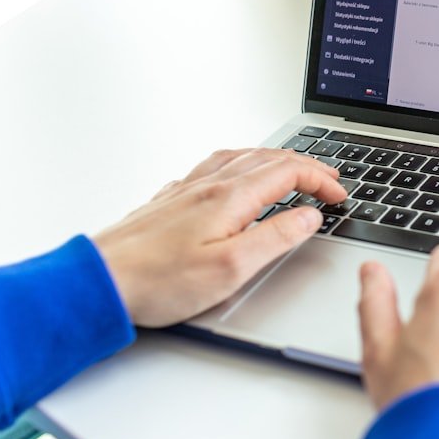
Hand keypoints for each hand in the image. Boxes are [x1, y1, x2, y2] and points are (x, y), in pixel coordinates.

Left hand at [92, 148, 346, 326]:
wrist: (99, 281)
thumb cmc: (158, 280)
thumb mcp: (232, 268)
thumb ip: (276, 238)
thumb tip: (308, 217)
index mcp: (230, 197)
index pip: (289, 173)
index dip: (321, 180)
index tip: (339, 194)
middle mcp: (209, 185)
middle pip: (269, 159)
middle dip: (306, 165)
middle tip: (329, 177)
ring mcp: (188, 189)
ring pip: (241, 157)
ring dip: (275, 158)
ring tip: (293, 166)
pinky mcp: (171, 200)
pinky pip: (215, 166)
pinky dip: (241, 163)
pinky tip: (236, 174)